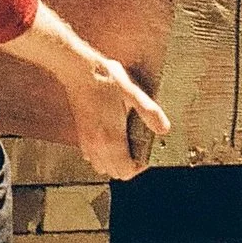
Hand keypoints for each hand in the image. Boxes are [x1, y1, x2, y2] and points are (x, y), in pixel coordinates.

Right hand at [61, 54, 169, 180]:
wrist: (78, 69)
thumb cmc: (103, 79)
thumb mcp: (133, 92)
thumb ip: (149, 112)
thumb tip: (164, 128)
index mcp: (111, 138)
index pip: (126, 171)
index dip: (140, 166)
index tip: (146, 154)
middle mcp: (97, 144)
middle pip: (114, 173)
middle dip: (128, 166)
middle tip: (138, 149)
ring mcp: (87, 141)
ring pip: (101, 167)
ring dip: (114, 163)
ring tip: (125, 146)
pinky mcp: (81, 134)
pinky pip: (91, 157)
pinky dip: (101, 156)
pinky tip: (109, 139)